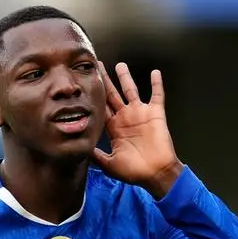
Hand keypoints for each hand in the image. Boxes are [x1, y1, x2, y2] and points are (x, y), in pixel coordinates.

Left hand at [92, 62, 182, 197]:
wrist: (155, 173)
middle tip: (97, 65)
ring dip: (125, 77)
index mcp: (114, 128)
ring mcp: (140, 114)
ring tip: (120, 65)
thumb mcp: (109, 164)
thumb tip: (80, 148)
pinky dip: (157, 83)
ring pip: (131, 90)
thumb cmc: (134, 171)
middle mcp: (125, 118)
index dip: (93, 96)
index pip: (101, 108)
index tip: (85, 83)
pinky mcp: (155, 113)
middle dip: (105, 80)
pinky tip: (155, 72)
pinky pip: (157, 95)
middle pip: (112, 94)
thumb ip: (95, 155)